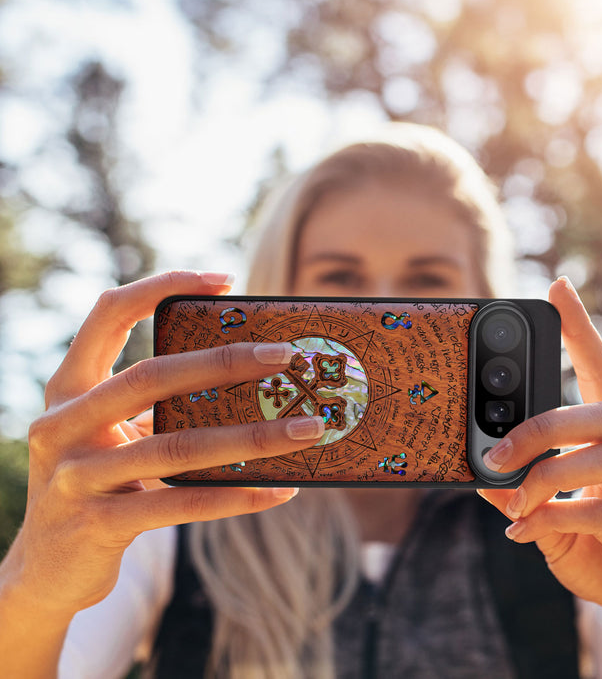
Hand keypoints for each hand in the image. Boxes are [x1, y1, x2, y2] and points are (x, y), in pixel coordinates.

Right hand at [3, 271, 324, 618]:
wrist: (46, 569)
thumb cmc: (98, 483)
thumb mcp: (113, 435)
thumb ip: (156, 407)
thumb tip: (249, 382)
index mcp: (68, 388)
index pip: (108, 314)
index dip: (162, 286)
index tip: (224, 279)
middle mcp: (62, 424)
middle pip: (152, 376)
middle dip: (226, 362)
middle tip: (286, 356)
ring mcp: (76, 476)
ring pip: (177, 446)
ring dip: (252, 437)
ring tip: (306, 429)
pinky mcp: (98, 524)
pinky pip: (182, 504)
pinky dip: (236, 496)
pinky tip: (279, 490)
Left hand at [478, 277, 601, 670]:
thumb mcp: (552, 519)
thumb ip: (522, 494)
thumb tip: (479, 475)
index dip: (582, 331)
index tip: (558, 288)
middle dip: (541, 426)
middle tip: (495, 451)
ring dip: (545, 476)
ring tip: (512, 501)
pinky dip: (553, 519)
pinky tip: (524, 533)